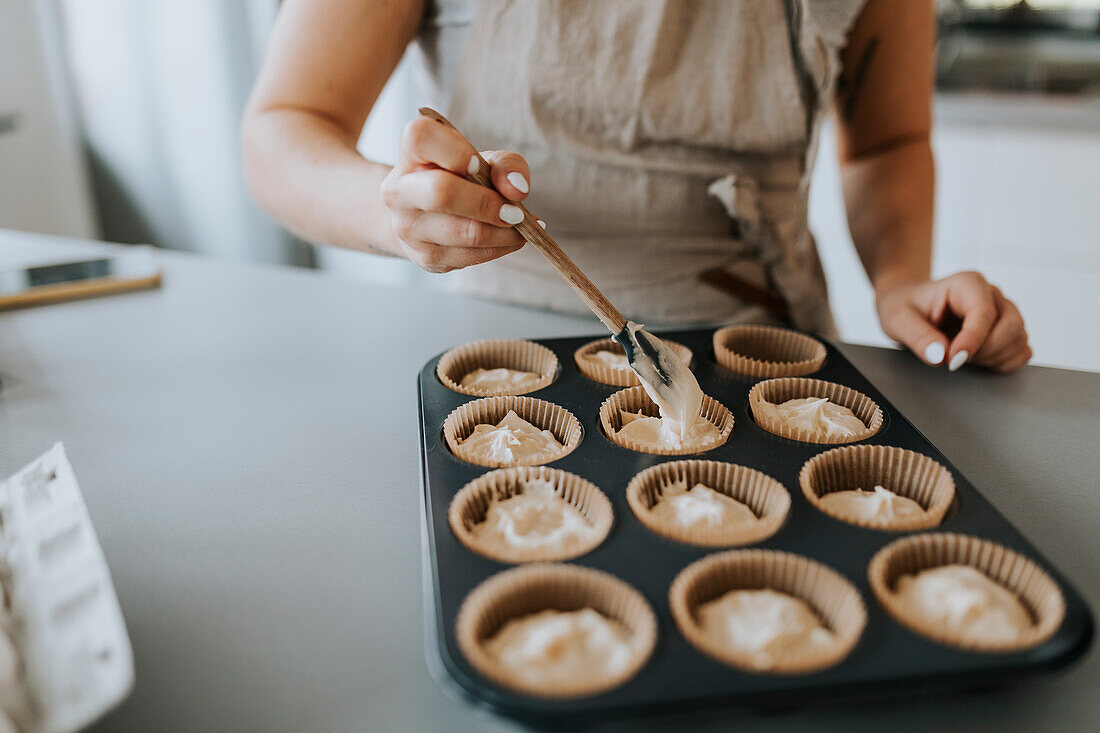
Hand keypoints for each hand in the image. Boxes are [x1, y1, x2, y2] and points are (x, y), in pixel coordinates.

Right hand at [380, 115, 529, 272]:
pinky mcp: (425, 256)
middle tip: (516, 210)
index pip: (422, 137)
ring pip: (466, 232)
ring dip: (505, 232)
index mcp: (409, 153)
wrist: (425, 217)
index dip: (457, 151)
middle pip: (442, 193)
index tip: (479, 164)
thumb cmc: (458, 179)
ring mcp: (408, 228)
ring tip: (521, 223)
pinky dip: (502, 246)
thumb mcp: (483, 160)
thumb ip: (505, 164)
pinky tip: (511, 237)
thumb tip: (517, 190)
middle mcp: (398, 191)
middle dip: (489, 202)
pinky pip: (473, 255)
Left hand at [875, 271, 1031, 372]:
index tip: (952, 360)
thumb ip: (917, 336)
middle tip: (952, 358)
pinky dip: (1004, 363)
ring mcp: (1003, 312)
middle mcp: (991, 295)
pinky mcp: (1007, 330)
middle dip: (984, 351)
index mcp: (968, 284)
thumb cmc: (905, 306)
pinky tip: (977, 361)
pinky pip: (1021, 351)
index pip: (984, 313)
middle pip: (1011, 327)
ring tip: (960, 356)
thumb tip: (940, 355)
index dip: (972, 341)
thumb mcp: (897, 319)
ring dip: (993, 358)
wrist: (909, 305)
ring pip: (1019, 340)